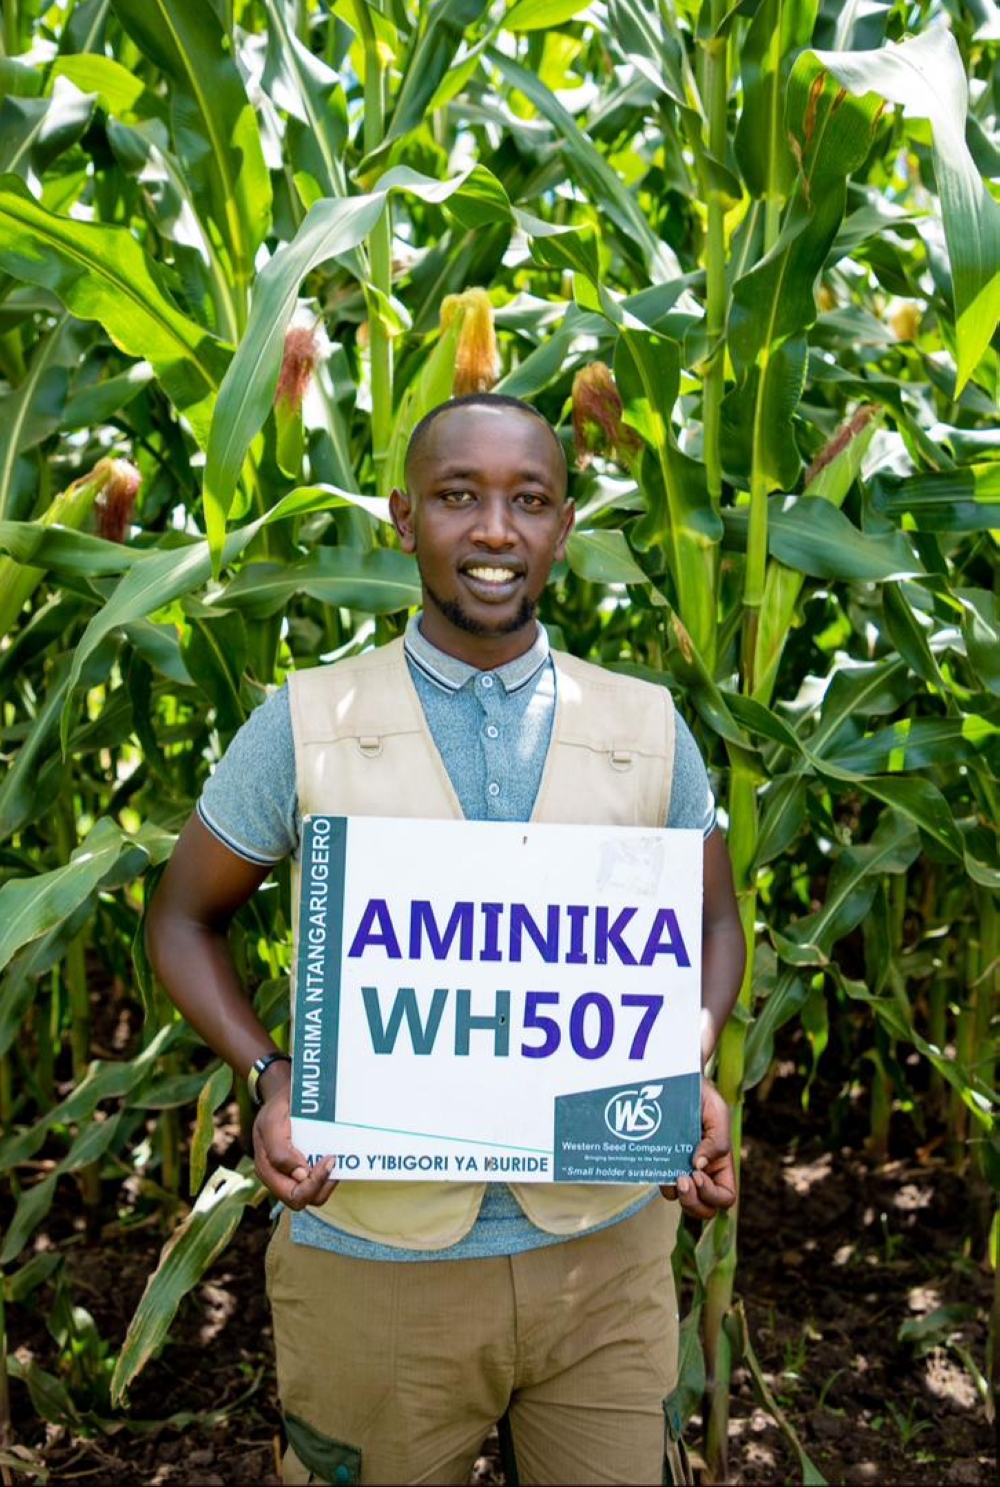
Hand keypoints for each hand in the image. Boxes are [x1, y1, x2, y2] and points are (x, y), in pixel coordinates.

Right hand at [252, 1086, 338, 1209]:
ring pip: (312, 1196)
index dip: (314, 1181)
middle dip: (321, 1185)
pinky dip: (329, 1176)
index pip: (293, 1193)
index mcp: (266, 1168)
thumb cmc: (278, 1109)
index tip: (329, 1158)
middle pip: (302, 1200)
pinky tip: (335, 1159)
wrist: (284, 1098)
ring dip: (327, 1182)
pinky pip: (318, 1185)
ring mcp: (289, 1176)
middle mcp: (277, 1177)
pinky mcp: (302, 1172)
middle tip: (333, 1161)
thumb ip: (279, 1150)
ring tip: (335, 1160)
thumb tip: (300, 1175)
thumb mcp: (272, 1121)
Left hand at [660, 1078, 735, 1219]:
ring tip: (672, 1174)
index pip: (725, 1197)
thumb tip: (700, 1166)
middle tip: (682, 1180)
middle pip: (703, 1208)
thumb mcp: (717, 1113)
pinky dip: (659, 1179)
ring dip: (676, 1193)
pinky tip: (657, 1164)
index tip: (698, 1174)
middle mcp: (702, 1172)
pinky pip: (661, 1181)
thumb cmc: (702, 1096)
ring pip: (680, 1199)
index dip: (713, 1195)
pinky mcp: (661, 1161)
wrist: (677, 1079)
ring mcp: (680, 1168)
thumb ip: (717, 1140)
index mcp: (721, 1165)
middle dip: (693, 1202)